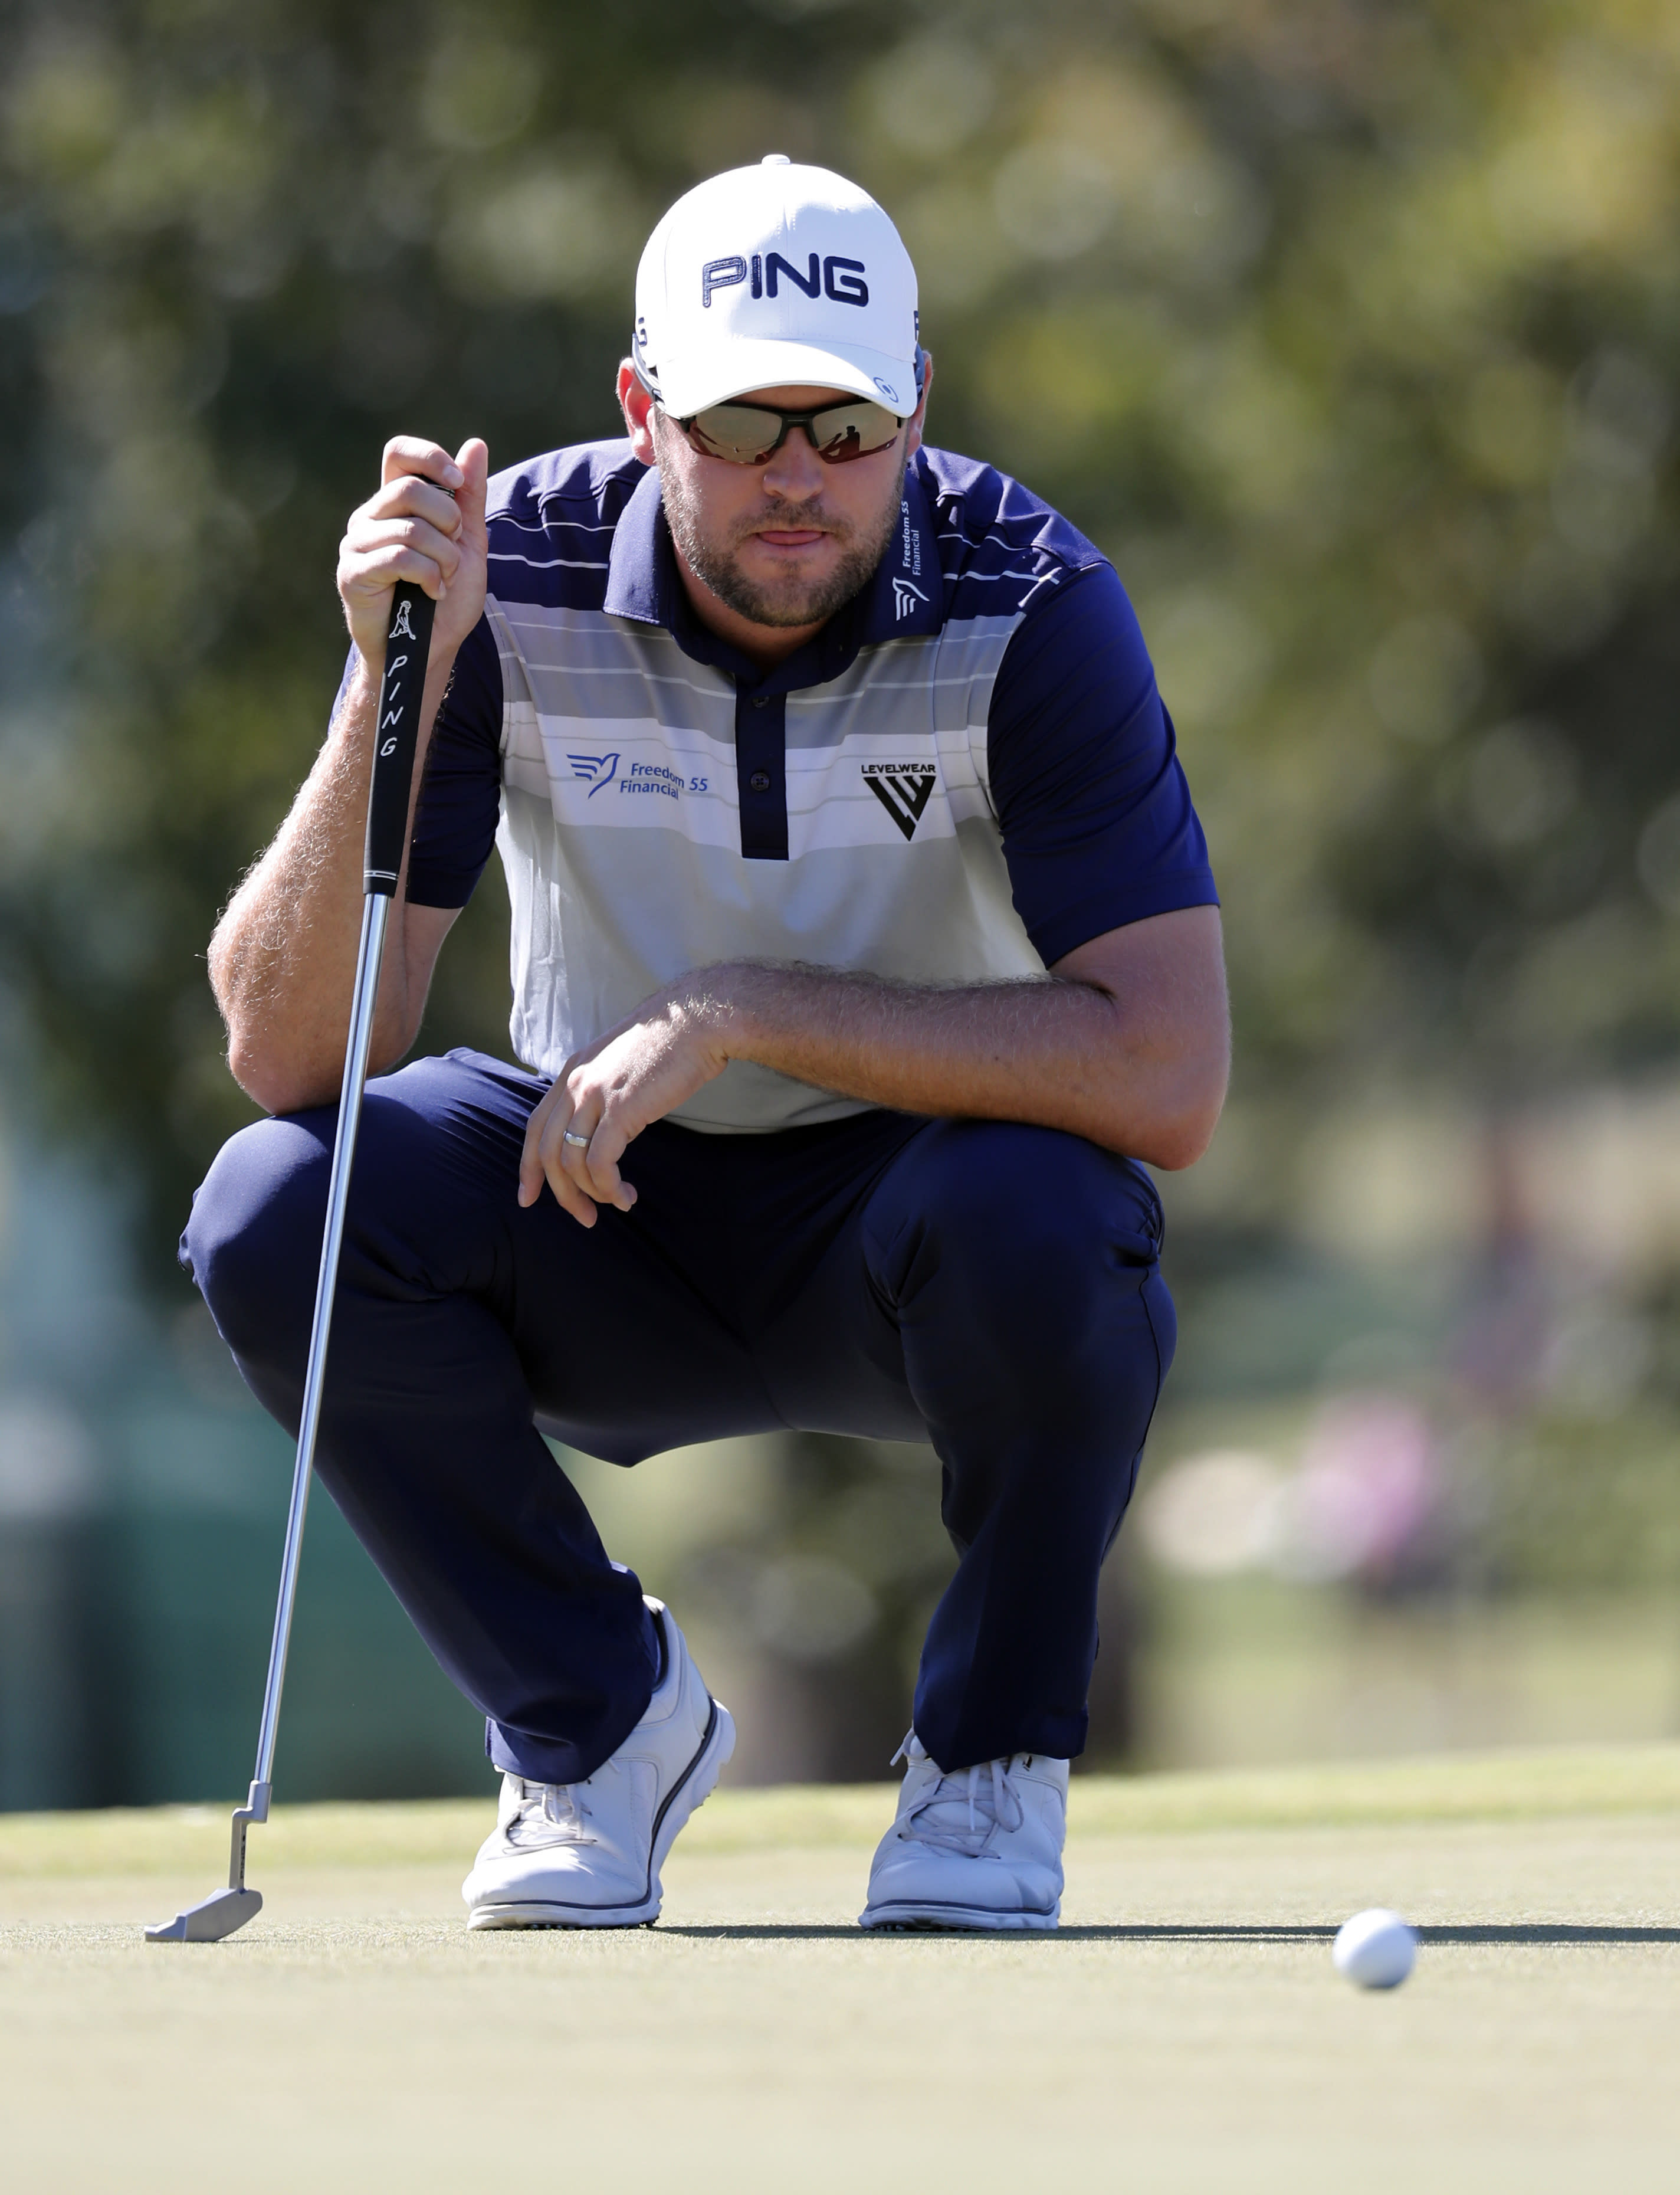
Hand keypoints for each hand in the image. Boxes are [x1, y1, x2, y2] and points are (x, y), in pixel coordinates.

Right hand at [336, 436, 488, 671]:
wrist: (431, 648)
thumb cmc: (446, 597)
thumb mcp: (468, 542)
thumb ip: (469, 496)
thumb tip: (476, 444)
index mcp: (395, 503)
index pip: (399, 453)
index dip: (431, 458)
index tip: (458, 483)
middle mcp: (370, 516)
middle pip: (410, 488)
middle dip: (448, 521)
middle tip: (454, 553)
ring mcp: (357, 544)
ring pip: (410, 528)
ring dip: (443, 559)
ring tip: (444, 581)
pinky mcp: (352, 573)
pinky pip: (398, 557)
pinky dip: (428, 577)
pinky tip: (432, 593)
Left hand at [518, 985, 733, 1225]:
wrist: (696, 1022)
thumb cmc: (669, 1046)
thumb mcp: (620, 1067)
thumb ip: (602, 1092)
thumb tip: (601, 1129)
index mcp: (571, 1073)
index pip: (535, 1127)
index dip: (528, 1166)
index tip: (528, 1196)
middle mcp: (574, 1084)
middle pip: (547, 1151)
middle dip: (561, 1193)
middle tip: (583, 1217)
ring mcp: (594, 1095)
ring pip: (571, 1162)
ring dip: (592, 1193)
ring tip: (617, 1203)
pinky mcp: (620, 1108)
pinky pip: (600, 1162)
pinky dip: (609, 1187)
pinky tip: (625, 1196)